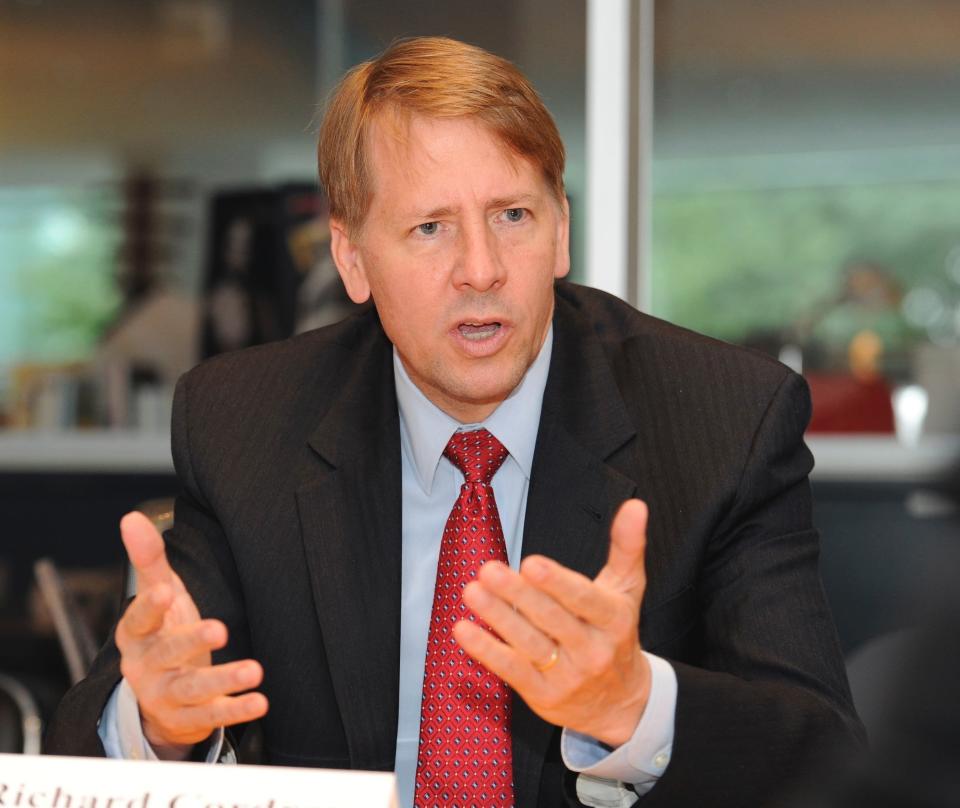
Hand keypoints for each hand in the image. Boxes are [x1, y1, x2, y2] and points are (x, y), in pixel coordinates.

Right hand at [114, 511, 267, 758]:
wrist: (158, 696)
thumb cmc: (162, 632)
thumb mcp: (158, 596)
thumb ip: (148, 560)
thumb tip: (130, 517)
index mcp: (136, 634)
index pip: (138, 619)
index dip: (149, 607)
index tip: (165, 591)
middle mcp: (145, 666)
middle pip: (168, 653)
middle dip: (191, 641)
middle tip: (219, 629)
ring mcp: (165, 695)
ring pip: (192, 689)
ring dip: (223, 679)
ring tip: (254, 670)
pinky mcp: (187, 719)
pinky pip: (212, 716)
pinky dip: (235, 710)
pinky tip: (260, 701)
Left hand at [454, 499, 650, 746]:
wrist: (622, 703)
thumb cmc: (617, 633)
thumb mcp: (628, 590)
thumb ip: (627, 546)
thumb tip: (636, 505)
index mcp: (614, 620)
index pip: (585, 599)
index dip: (557, 584)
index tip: (531, 564)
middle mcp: (593, 650)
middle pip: (552, 620)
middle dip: (518, 594)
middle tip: (489, 570)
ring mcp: (568, 676)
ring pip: (529, 644)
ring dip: (498, 617)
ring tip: (472, 591)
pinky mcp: (543, 695)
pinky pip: (512, 671)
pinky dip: (486, 650)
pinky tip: (463, 630)